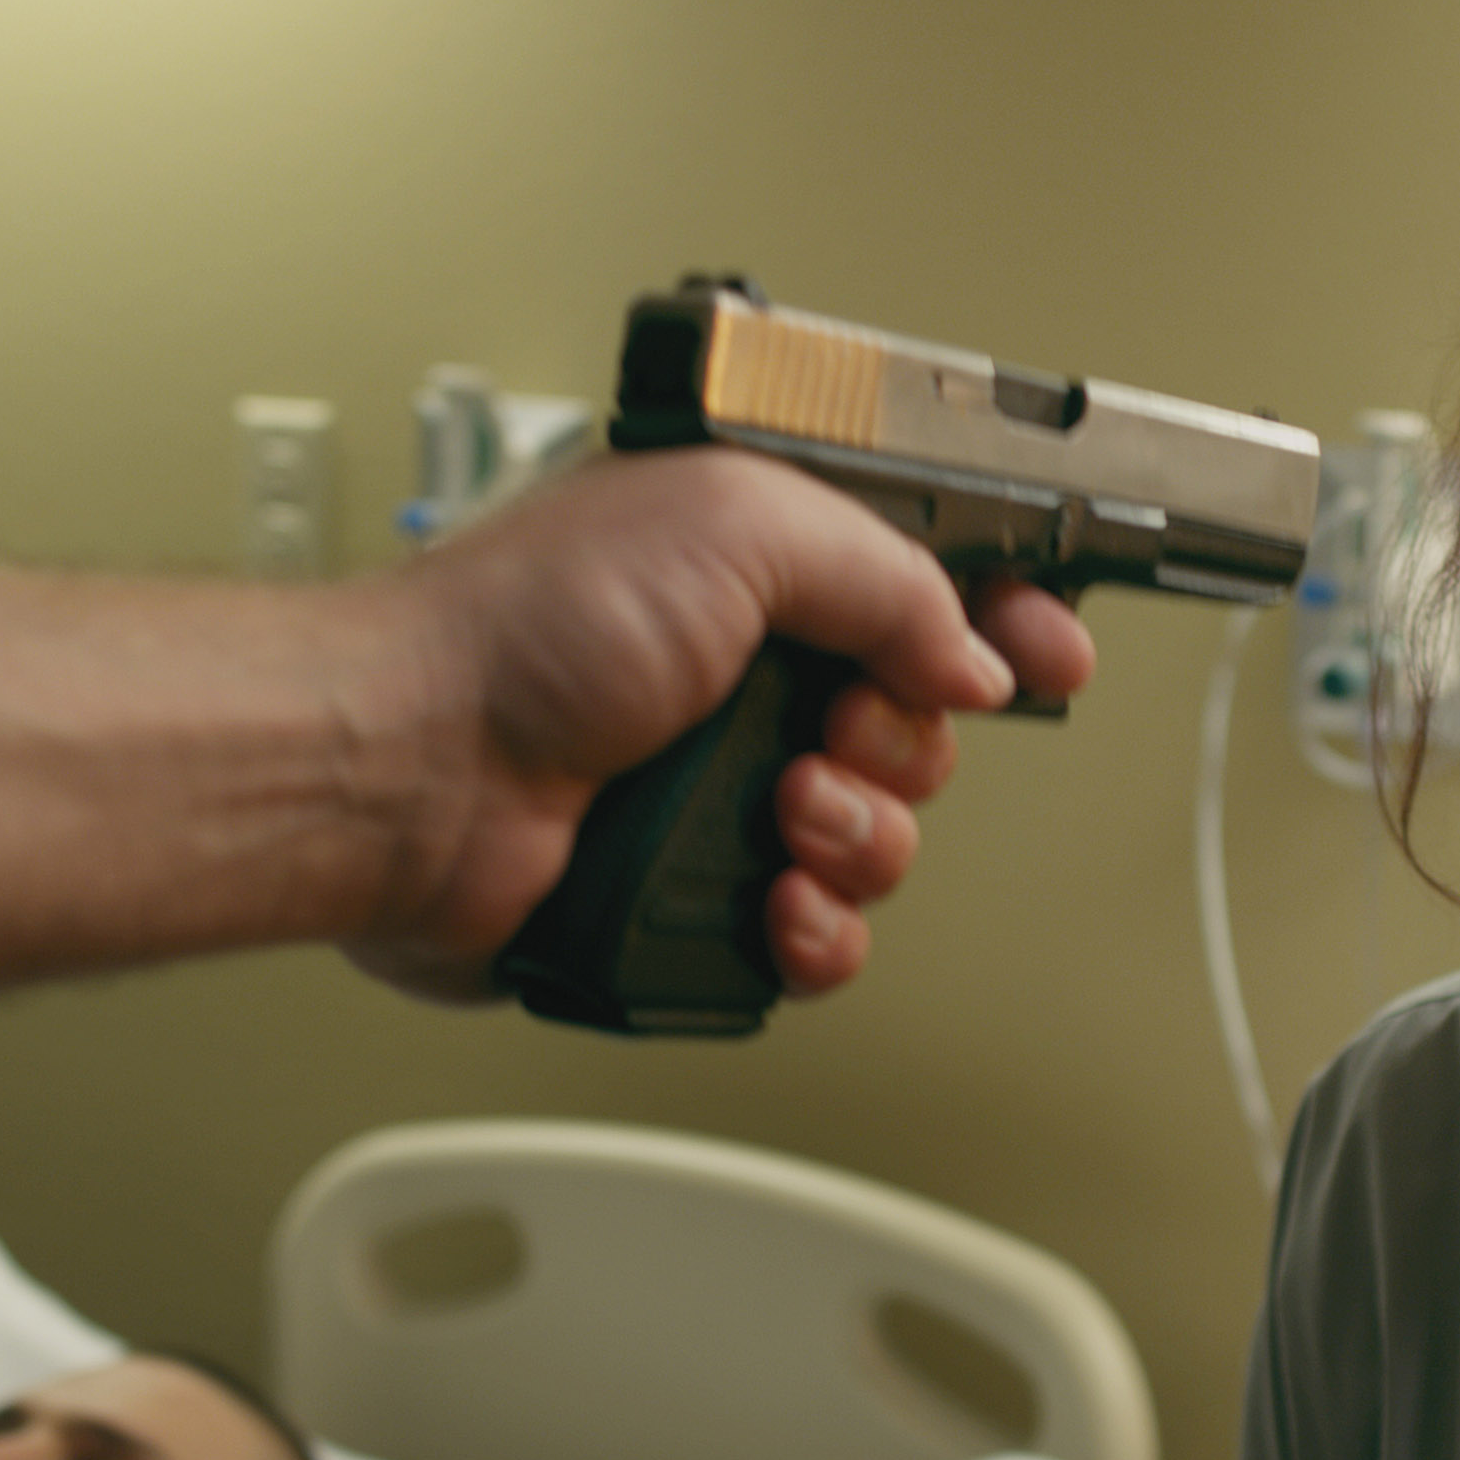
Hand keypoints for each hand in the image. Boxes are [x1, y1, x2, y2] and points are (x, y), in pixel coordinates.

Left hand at [342, 448, 1093, 1002]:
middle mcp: (743, 672)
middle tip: (839, 729)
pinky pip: (822, 935)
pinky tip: (778, 902)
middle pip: (921, 722)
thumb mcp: (738, 524)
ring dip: (860, 835)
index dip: (1002, 617)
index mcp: (757, 562)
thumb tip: (968, 648)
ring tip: (783, 815)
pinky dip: (818, 929)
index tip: (1047, 654)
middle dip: (906, 738)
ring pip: (882, 837)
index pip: (928, 582)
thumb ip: (886, 570)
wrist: (411, 774)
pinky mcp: (694, 893)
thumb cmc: (519, 628)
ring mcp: (719, 787)